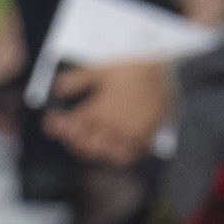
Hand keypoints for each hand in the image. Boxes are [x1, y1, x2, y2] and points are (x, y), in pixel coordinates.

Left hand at [44, 58, 173, 163]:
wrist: (172, 70)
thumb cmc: (136, 67)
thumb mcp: (102, 68)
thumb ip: (77, 80)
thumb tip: (56, 87)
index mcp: (98, 113)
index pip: (71, 125)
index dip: (58, 125)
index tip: (51, 122)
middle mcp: (112, 130)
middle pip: (84, 144)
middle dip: (72, 138)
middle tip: (68, 130)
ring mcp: (129, 138)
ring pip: (103, 154)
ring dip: (92, 148)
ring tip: (88, 139)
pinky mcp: (145, 140)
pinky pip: (127, 156)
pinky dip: (115, 155)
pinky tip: (111, 147)